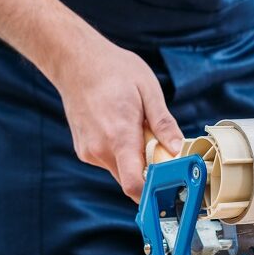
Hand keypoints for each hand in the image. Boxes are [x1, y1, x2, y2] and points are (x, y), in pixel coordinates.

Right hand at [50, 38, 183, 199]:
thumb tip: (178, 149)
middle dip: (148, 170)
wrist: (75, 61)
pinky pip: (108, 161)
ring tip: (134, 127)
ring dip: (134, 159)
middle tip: (158, 145)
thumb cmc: (113, 70)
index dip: (154, 192)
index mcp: (119, 136)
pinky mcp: (83, 150)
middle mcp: (100, 149)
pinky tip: (119, 126)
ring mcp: (89, 151)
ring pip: (120, 170)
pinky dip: (120, 152)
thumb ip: (163, 124)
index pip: (135, 185)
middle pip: (131, 180)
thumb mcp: (148, 90)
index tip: (170, 183)